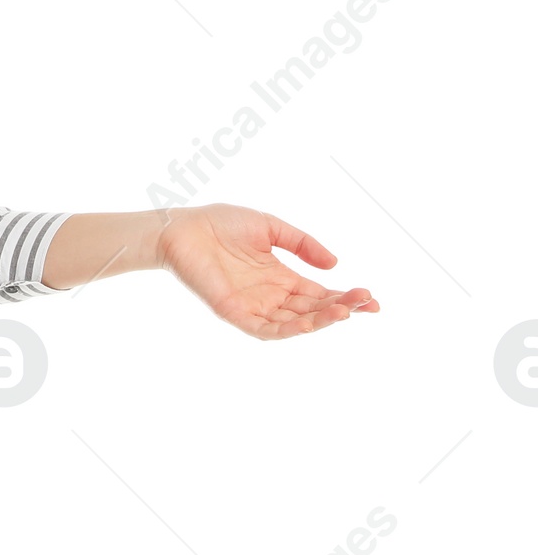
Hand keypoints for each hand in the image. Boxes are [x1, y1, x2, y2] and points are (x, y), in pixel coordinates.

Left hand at [154, 203, 379, 339]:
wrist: (182, 227)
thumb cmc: (221, 224)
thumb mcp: (271, 228)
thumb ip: (302, 244)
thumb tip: (335, 265)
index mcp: (281, 278)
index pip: (319, 294)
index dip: (346, 297)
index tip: (372, 297)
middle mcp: (270, 296)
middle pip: (313, 310)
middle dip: (342, 309)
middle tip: (367, 303)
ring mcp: (253, 306)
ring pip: (293, 323)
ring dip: (320, 321)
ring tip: (345, 312)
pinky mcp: (233, 312)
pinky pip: (264, 329)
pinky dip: (286, 329)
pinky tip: (306, 323)